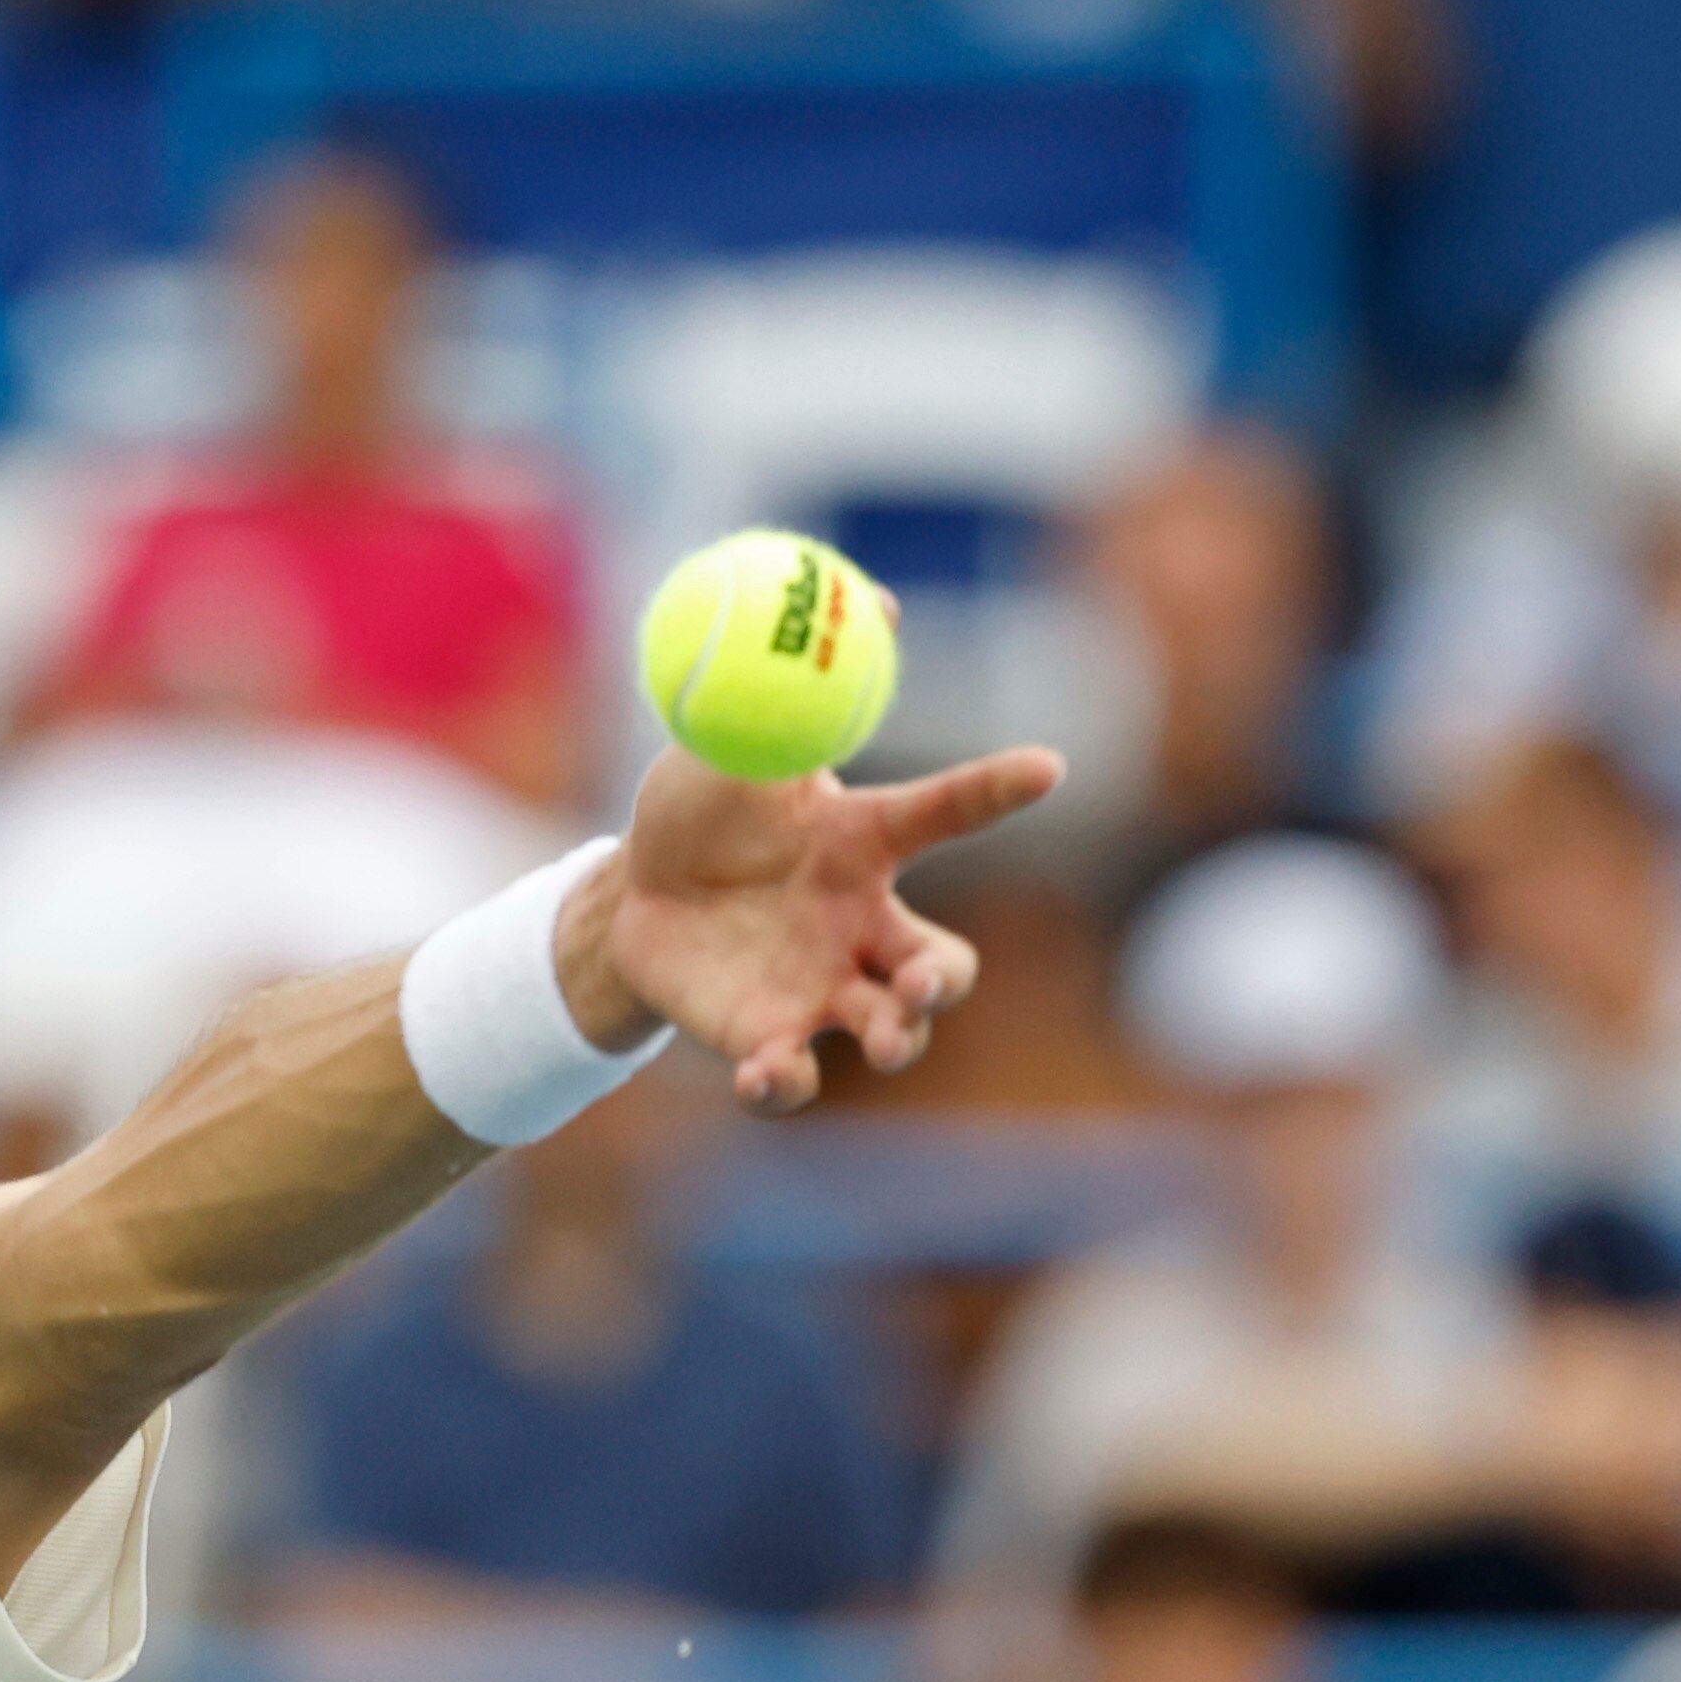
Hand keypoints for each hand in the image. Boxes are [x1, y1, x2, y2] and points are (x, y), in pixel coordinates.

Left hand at [556, 743, 1065, 1113]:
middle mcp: (859, 926)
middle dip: (945, 978)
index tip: (1047, 763)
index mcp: (861, 845)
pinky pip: (792, 1077)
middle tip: (930, 981)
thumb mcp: (731, 744)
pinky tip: (768, 1074)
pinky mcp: (767, 1039)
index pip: (944, 811)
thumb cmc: (700, 813)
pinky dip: (786, 1084)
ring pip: (889, 1028)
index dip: (996, 788)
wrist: (633, 896)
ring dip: (894, 1037)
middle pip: (939, 962)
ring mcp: (820, 989)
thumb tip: (869, 598)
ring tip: (879, 1038)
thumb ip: (792, 692)